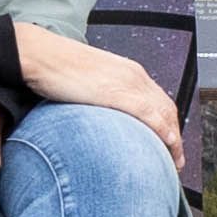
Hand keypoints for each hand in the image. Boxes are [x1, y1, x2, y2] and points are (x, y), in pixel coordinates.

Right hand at [7, 20, 185, 161]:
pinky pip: (149, 114)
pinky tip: (168, 144)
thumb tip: (102, 117)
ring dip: (173, 140)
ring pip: (163, 113)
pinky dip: (163, 130)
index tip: (170, 143)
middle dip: (176, 136)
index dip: (168, 124)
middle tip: (176, 159)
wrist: (40, 55)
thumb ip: (101, 96)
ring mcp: (127, 83)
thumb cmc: (56, 68)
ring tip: (174, 162)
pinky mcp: (117, 93)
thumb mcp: (88, 82)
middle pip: (167, 109)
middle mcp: (133, 75)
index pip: (159, 100)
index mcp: (128, 71)